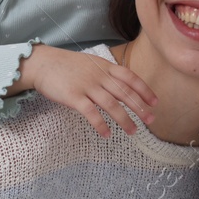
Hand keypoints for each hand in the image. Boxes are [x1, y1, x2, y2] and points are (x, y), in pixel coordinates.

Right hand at [7, 45, 157, 136]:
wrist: (43, 64)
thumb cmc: (66, 65)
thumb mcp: (91, 63)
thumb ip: (106, 73)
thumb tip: (122, 87)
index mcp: (105, 67)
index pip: (130, 78)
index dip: (144, 90)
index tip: (155, 102)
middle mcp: (99, 76)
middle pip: (124, 93)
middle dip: (140, 107)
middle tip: (151, 120)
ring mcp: (87, 86)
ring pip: (111, 105)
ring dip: (124, 120)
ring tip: (133, 131)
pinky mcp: (74, 97)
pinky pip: (91, 113)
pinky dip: (101, 125)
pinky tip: (107, 134)